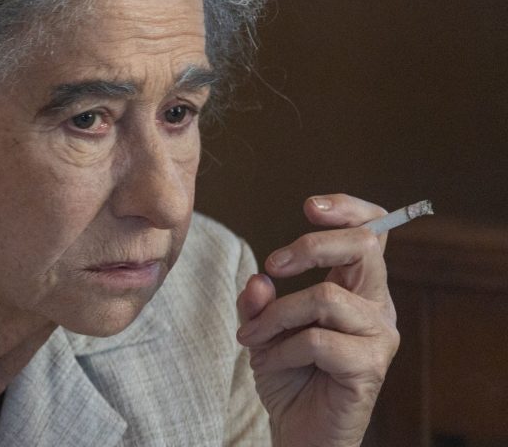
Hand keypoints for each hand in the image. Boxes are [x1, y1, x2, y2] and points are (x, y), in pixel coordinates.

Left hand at [236, 194, 399, 446]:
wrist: (300, 431)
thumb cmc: (289, 375)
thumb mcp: (263, 329)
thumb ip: (259, 301)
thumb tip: (259, 278)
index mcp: (357, 288)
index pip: (372, 232)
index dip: (348, 209)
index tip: (309, 206)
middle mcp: (376, 306)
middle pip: (363, 247)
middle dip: (310, 246)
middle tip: (272, 264)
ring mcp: (378, 336)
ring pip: (326, 297)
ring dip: (277, 315)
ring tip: (253, 336)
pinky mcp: (369, 367)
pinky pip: (318, 341)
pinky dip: (281, 350)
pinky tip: (269, 364)